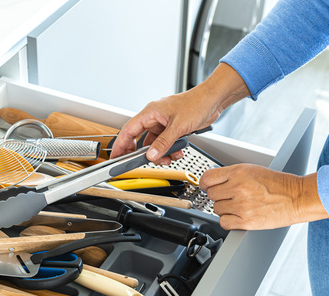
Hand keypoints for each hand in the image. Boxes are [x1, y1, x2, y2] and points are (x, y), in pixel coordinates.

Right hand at [111, 63, 249, 163]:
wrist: (213, 100)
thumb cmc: (196, 103)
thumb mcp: (178, 127)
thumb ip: (163, 143)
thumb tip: (151, 155)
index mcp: (150, 113)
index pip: (129, 130)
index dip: (120, 145)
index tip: (115, 156)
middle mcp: (154, 118)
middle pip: (140, 139)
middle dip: (143, 153)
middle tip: (143, 162)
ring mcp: (163, 124)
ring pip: (154, 144)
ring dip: (161, 153)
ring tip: (170, 157)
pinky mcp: (172, 129)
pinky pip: (165, 143)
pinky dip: (170, 150)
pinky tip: (178, 151)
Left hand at [201, 164, 328, 229]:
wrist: (297, 198)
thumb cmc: (278, 184)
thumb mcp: (253, 170)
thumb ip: (231, 175)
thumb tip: (213, 182)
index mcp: (238, 172)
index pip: (207, 178)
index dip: (206, 183)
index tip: (207, 186)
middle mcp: (238, 188)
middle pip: (211, 195)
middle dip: (219, 196)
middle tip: (231, 196)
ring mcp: (241, 205)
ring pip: (217, 209)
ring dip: (225, 208)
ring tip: (239, 205)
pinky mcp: (246, 221)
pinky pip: (224, 222)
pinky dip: (229, 221)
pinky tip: (238, 216)